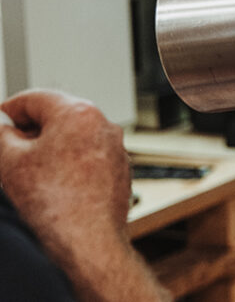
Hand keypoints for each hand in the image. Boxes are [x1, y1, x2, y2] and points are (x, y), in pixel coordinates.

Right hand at [0, 89, 167, 301]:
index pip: (36, 97)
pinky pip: (89, 155)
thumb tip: (1, 126)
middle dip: (31, 129)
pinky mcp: (119, 169)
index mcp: (79, 113)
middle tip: (8, 147)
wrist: (88, 240)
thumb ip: (1, 134)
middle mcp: (104, 125)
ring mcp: (115, 147)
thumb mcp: (10, 162)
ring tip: (28, 169)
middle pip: (58, 115)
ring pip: (75, 137)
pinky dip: (69, 161)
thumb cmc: (56, 203)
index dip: (10, 109)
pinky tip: (52, 182)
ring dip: (50, 146)